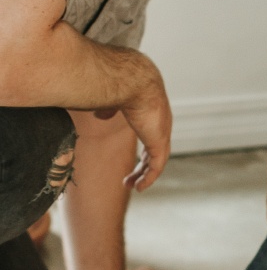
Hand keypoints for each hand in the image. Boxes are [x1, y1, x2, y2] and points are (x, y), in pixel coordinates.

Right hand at [120, 75, 172, 191]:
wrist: (133, 81)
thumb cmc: (120, 84)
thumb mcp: (112, 98)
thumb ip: (109, 107)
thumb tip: (100, 115)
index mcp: (152, 113)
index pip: (151, 135)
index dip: (143, 150)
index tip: (135, 162)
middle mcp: (161, 124)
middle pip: (155, 150)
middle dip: (143, 166)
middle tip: (130, 179)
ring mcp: (162, 133)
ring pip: (156, 161)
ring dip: (144, 175)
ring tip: (131, 186)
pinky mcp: (159, 142)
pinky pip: (157, 167)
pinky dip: (149, 178)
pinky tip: (139, 188)